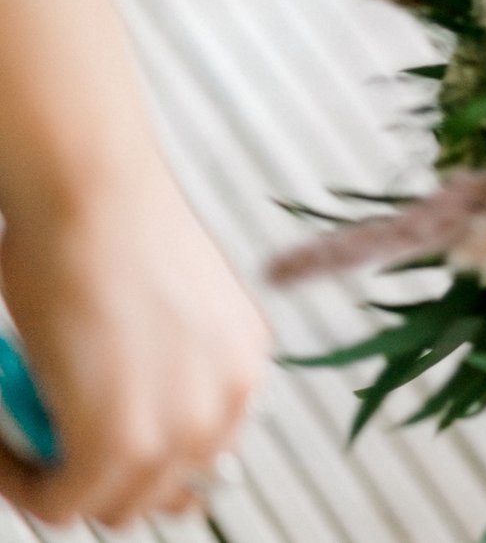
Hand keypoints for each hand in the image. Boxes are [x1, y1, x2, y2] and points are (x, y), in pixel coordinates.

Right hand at [0, 169, 269, 526]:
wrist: (96, 196)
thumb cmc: (109, 232)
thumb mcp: (159, 312)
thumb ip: (159, 370)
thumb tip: (127, 415)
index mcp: (242, 366)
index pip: (201, 457)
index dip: (138, 461)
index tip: (84, 444)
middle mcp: (229, 401)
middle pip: (161, 491)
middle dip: (98, 476)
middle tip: (43, 439)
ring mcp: (182, 428)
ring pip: (112, 507)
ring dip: (55, 481)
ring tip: (17, 438)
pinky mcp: (123, 441)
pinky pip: (60, 502)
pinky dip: (20, 482)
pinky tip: (3, 441)